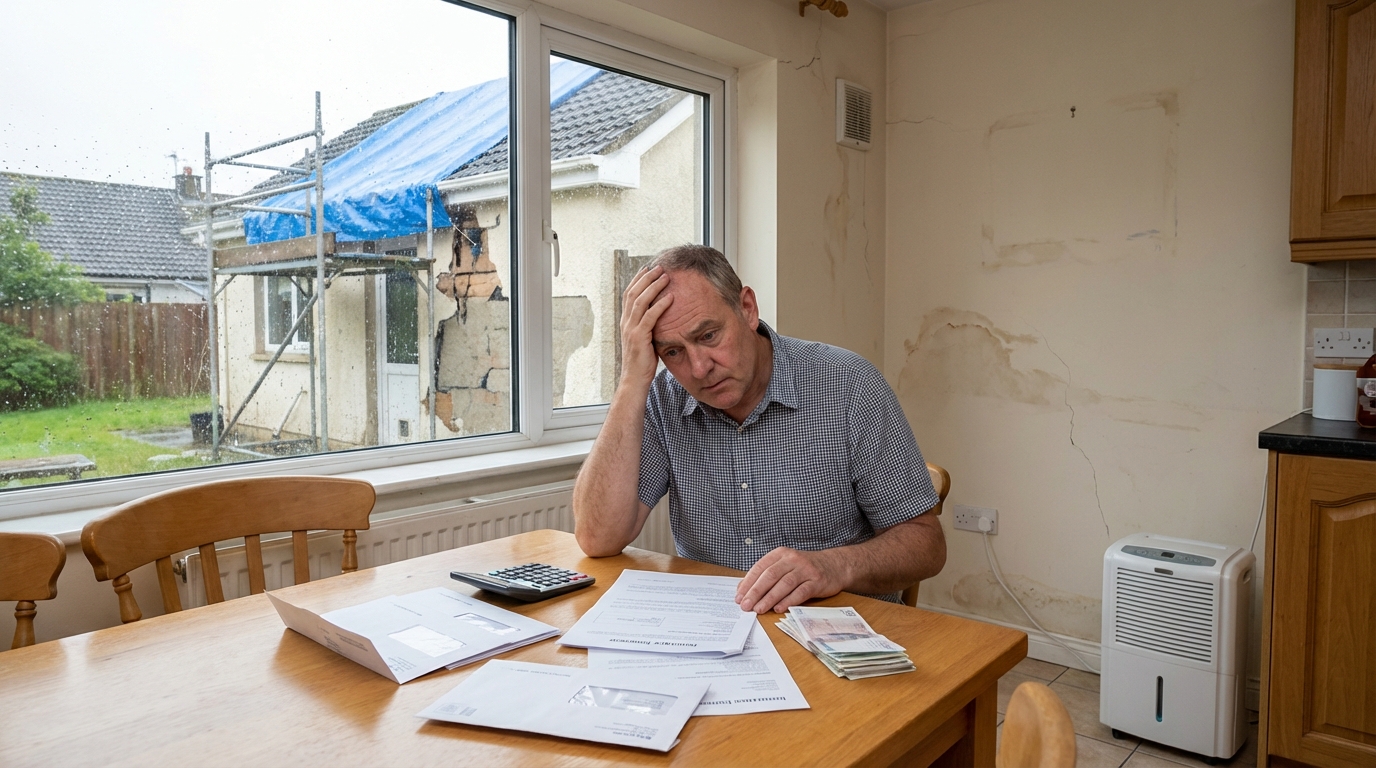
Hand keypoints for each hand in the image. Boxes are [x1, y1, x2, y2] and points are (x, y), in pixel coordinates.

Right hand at [619, 266, 672, 388]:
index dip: (638, 279)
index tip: (648, 268)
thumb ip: (648, 325)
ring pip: (640, 301)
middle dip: (646, 277)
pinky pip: (650, 317)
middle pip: (633, 293)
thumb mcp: (644, 339)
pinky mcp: (639, 337)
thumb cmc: (642, 362)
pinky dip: (660, 305)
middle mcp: (626, 323)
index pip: (629, 294)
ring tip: (665, 276)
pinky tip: (670, 297)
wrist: (634, 380)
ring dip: (653, 286)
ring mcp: (631, 329)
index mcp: (626, 321)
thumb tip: (660, 315)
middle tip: (659, 267)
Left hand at [735, 547, 846, 613]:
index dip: (748, 582)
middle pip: (770, 576)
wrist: (835, 565)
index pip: (760, 567)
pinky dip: (789, 600)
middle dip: (756, 592)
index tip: (738, 596)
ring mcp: (805, 569)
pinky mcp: (817, 581)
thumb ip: (766, 575)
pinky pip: (801, 591)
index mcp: (780, 554)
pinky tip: (780, 609)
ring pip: (784, 584)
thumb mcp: (785, 566)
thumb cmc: (805, 568)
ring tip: (759, 609)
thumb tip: (743, 589)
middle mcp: (792, 559)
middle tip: (746, 605)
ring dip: (770, 598)